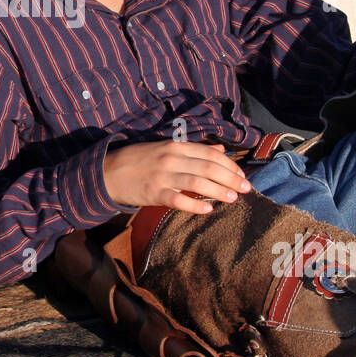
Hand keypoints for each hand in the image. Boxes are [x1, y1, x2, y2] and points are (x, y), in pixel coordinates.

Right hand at [103, 140, 251, 214]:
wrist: (109, 172)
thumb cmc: (140, 160)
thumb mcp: (166, 148)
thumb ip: (194, 149)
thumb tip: (219, 149)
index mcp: (176, 146)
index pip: (211, 154)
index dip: (230, 165)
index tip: (242, 175)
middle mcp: (172, 159)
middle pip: (209, 168)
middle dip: (231, 179)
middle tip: (246, 189)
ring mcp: (163, 176)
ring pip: (198, 183)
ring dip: (219, 191)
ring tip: (234, 198)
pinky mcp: (154, 194)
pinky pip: (179, 200)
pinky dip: (195, 205)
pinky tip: (208, 210)